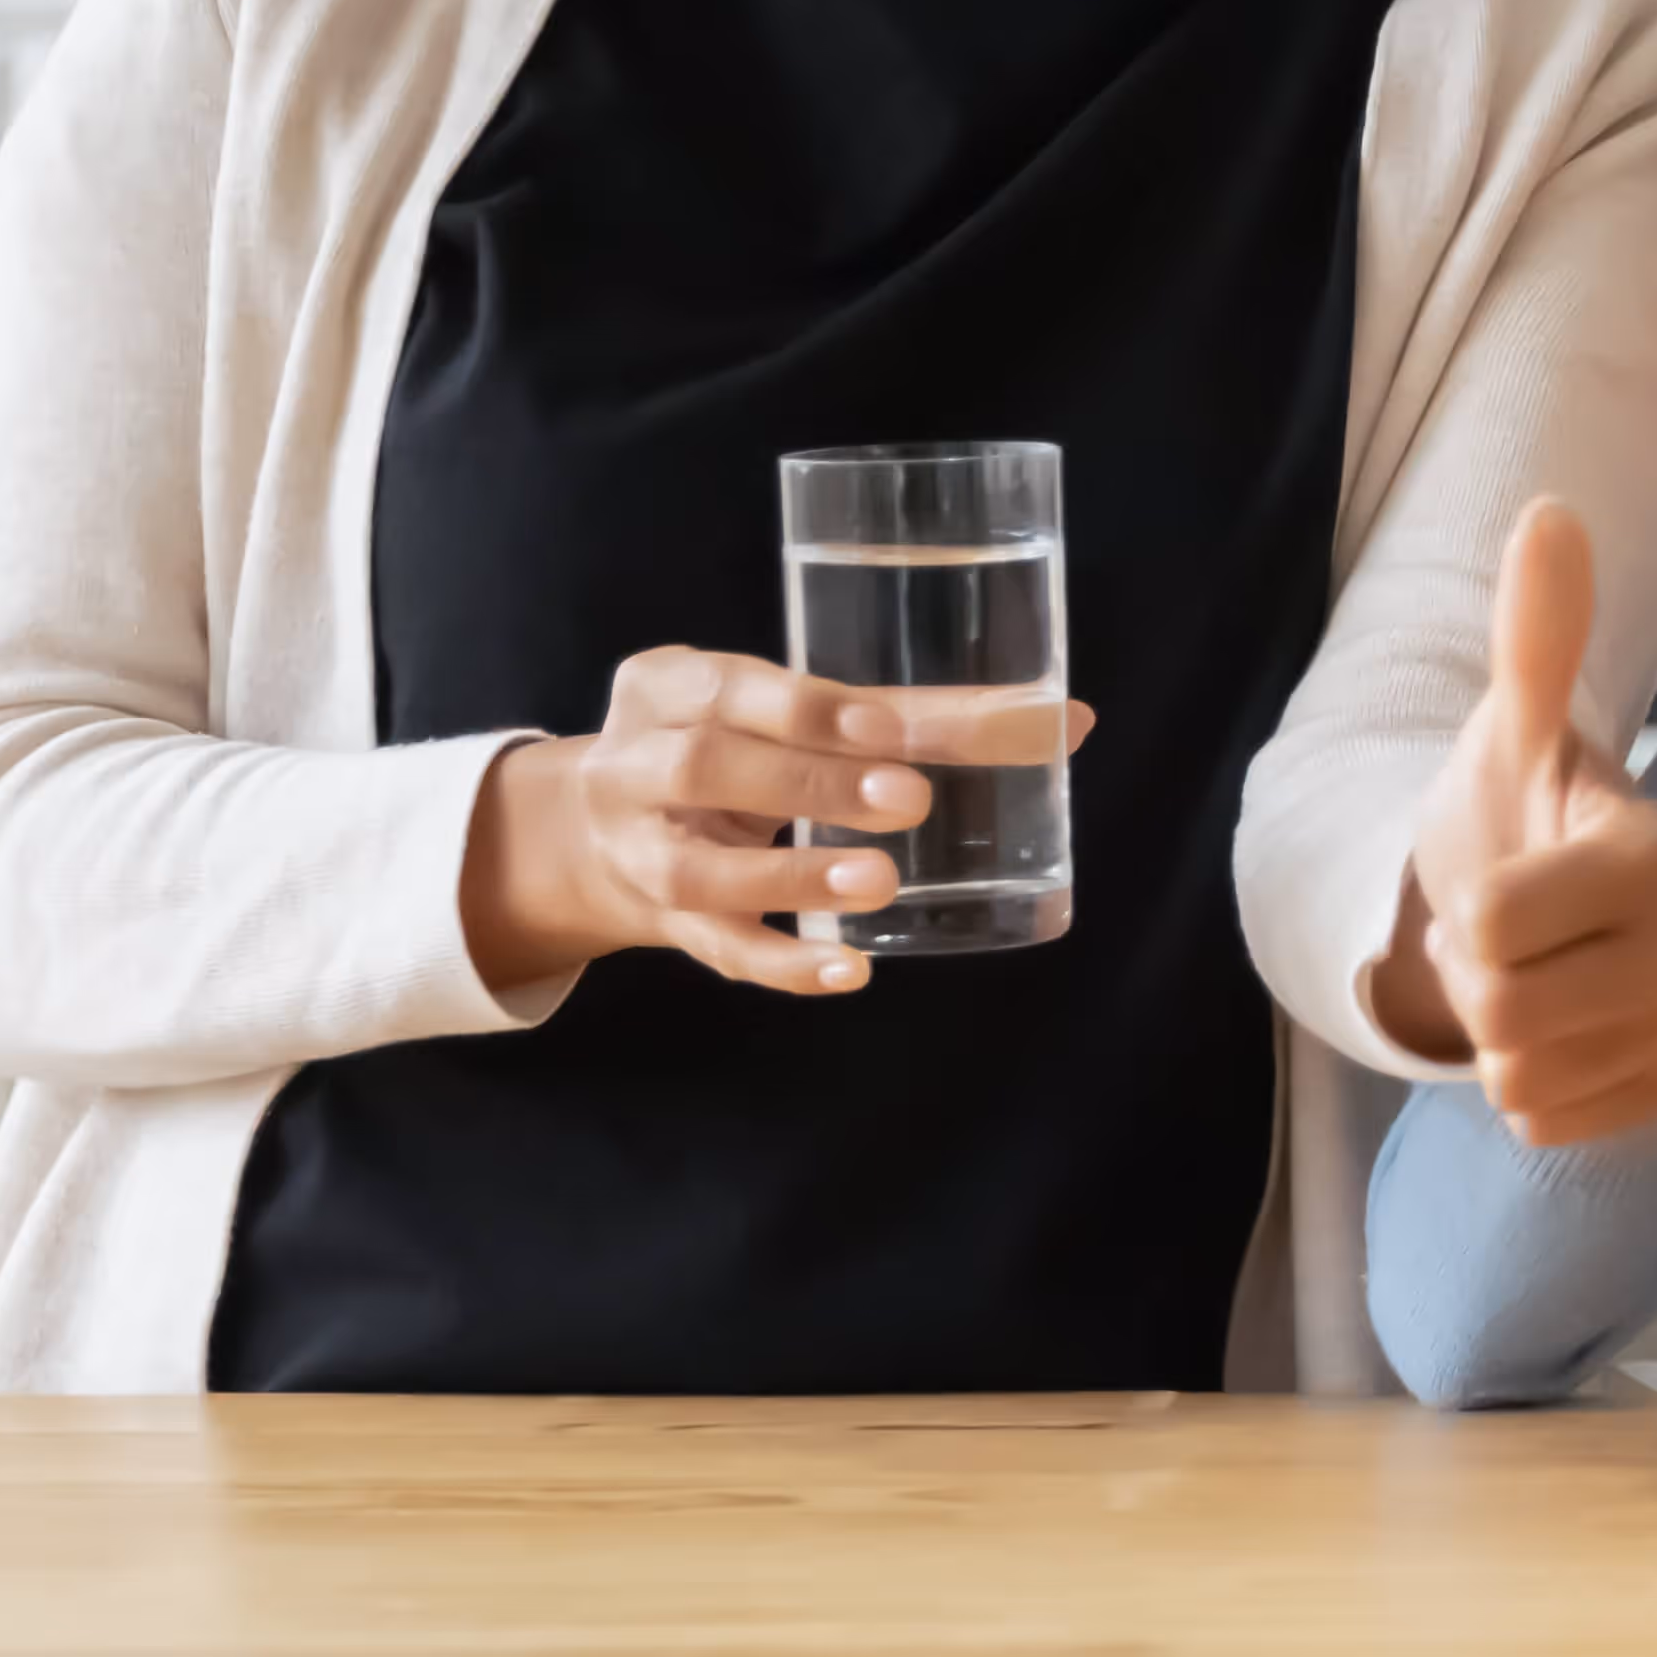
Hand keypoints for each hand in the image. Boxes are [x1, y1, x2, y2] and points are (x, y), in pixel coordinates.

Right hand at [458, 647, 1088, 998]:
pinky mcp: (662, 923)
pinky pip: (717, 950)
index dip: (807, 710)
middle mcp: (636, 766)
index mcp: (668, 687)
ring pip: (703, 871)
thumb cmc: (731, 745)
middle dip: (812, 783)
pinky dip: (785, 964)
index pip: (732, 686)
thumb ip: (911, 714)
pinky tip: (850, 970)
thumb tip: (1069, 721)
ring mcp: (641, 851)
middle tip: (912, 798)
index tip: (888, 727)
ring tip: (881, 882)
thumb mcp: (785, 711)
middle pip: (709, 769)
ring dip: (795, 879)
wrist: (587, 830)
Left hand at [1393, 500, 1656, 1147]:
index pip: (1494, 922)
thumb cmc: (1530, 820)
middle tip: (1508, 948)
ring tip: (1537, 987)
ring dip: (1501, 1043)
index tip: (1499, 889)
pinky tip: (1567, 1040)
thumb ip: (1536, 638)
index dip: (1466, 914)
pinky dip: (1537, 1092)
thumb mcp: (1518, 734)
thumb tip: (1547, 513)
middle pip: (1504, 1013)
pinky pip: (1550, 1122)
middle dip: (1477, 986)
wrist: (1561, 923)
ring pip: (1523, 1077)